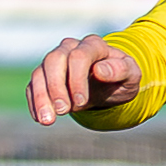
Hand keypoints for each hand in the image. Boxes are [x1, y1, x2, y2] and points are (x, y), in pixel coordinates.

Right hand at [27, 35, 143, 125]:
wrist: (109, 84)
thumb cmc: (122, 79)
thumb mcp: (131, 76)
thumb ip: (121, 70)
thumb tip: (99, 70)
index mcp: (93, 45)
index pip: (79, 56)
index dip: (77, 79)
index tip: (81, 102)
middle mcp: (70, 48)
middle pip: (54, 60)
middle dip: (56, 87)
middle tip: (63, 111)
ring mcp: (55, 61)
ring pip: (40, 73)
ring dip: (41, 97)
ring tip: (47, 120)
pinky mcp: (45, 76)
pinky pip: (33, 86)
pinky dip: (34, 102)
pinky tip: (40, 118)